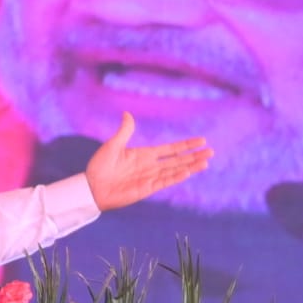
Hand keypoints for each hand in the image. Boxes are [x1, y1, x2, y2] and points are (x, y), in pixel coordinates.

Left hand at [84, 112, 211, 210]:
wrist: (92, 187)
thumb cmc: (99, 166)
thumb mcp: (112, 145)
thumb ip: (124, 131)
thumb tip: (127, 114)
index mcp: (145, 154)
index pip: (171, 149)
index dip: (186, 145)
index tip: (201, 140)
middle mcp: (151, 166)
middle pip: (178, 160)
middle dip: (194, 155)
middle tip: (211, 151)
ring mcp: (150, 178)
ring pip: (175, 171)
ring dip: (191, 166)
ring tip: (206, 162)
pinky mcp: (146, 189)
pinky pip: (165, 181)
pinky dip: (176, 177)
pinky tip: (188, 172)